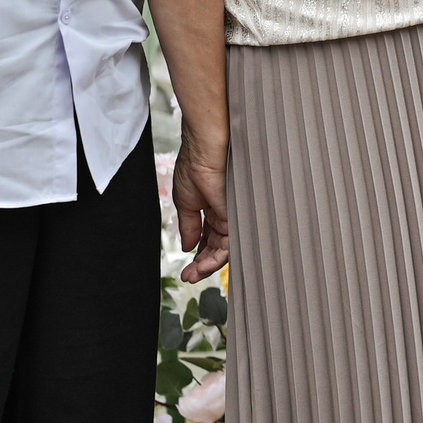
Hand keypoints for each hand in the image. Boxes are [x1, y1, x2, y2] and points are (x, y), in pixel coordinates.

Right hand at [172, 128, 229, 281]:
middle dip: (203, 265)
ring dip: (208, 265)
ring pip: (225, 248)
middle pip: (218, 247)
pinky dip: (216, 257)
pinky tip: (202, 266)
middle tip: (190, 277)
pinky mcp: (237, 213)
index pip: (208, 239)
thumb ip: (189, 225)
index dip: (198, 256)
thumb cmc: (194, 163)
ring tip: (194, 275)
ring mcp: (232, 213)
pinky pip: (232, 241)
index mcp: (211, 208)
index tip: (186, 272)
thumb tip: (188, 246)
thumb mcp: (185, 200)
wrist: (204, 145)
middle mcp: (224, 213)